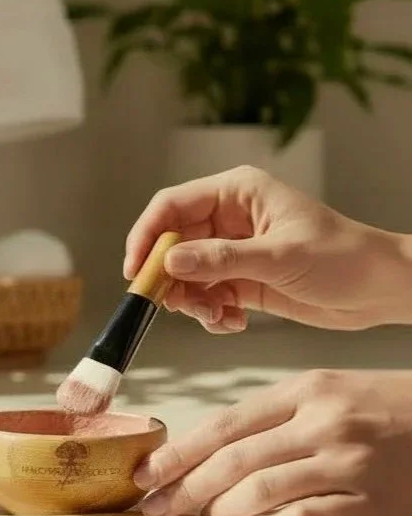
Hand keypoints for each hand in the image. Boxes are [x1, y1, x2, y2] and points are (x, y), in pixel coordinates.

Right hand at [124, 166, 411, 330]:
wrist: (379, 290)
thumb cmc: (342, 257)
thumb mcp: (279, 257)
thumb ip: (222, 260)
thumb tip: (170, 263)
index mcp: (237, 194)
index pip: (172, 206)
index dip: (147, 237)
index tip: (137, 271)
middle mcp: (230, 219)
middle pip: (173, 245)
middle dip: (171, 279)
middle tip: (178, 306)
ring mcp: (234, 251)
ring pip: (187, 276)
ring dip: (194, 301)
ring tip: (218, 316)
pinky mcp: (242, 280)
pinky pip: (207, 296)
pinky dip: (212, 313)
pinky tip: (235, 321)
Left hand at [134, 369, 411, 515]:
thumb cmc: (382, 407)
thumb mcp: (328, 391)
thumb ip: (275, 418)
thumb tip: (215, 452)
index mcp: (306, 389)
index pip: (227, 422)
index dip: (180, 451)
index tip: (148, 472)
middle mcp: (323, 422)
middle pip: (235, 459)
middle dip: (185, 487)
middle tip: (156, 507)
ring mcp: (348, 462)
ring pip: (262, 491)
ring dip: (223, 511)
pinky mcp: (372, 503)